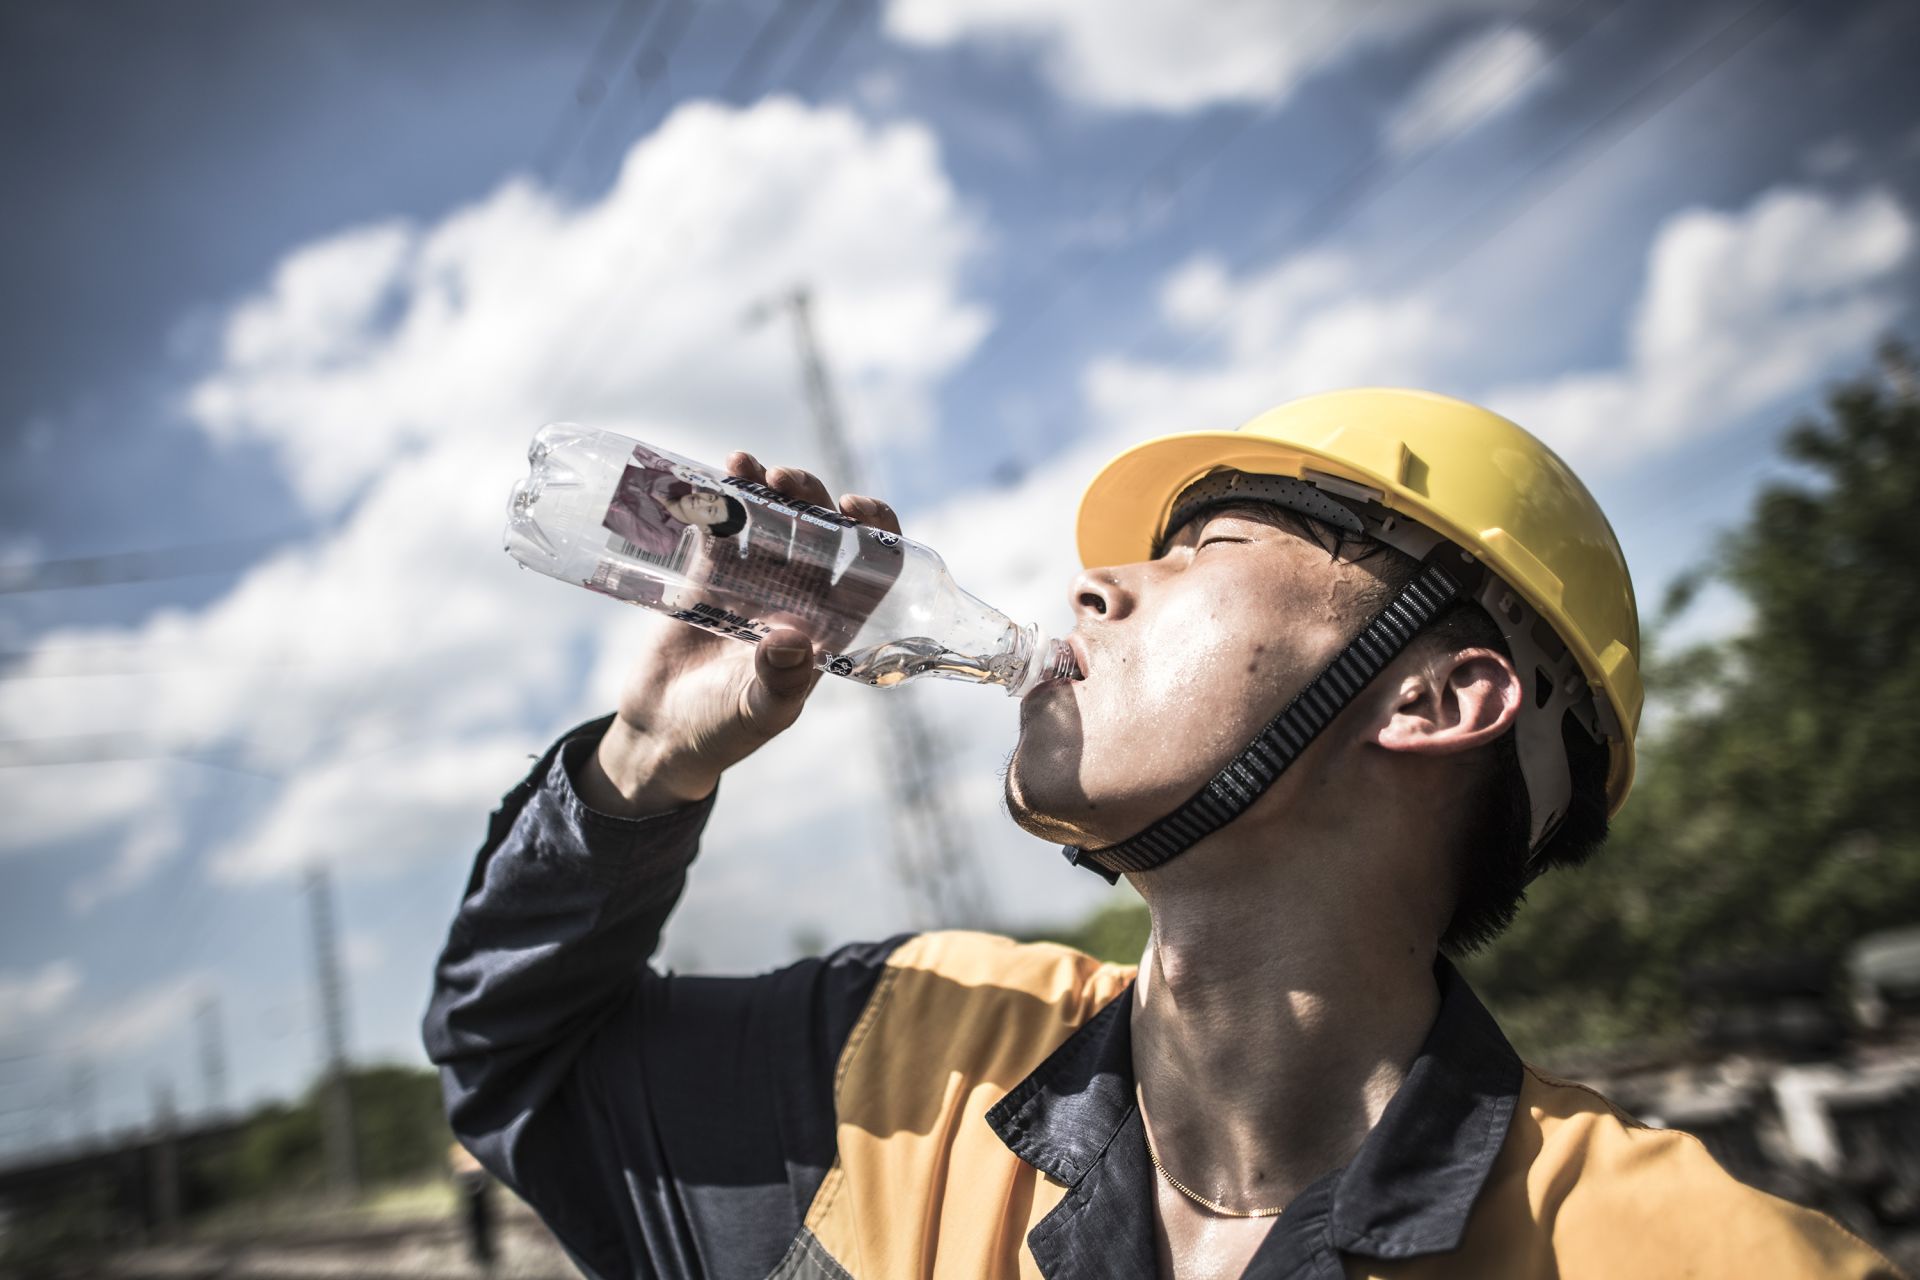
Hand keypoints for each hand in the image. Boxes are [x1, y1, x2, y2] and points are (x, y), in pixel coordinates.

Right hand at [577, 453, 902, 817]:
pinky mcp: (712, 575)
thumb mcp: (759, 712)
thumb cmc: (724, 730)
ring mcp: (756, 582)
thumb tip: (793, 639)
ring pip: (776, 521)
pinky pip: (723, 527)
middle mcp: (800, 598)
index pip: (873, 572)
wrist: (661, 730)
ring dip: (769, 489)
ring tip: (748, 466)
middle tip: (785, 480)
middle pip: (823, 533)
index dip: (876, 533)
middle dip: (812, 498)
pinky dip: (722, 498)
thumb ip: (781, 682)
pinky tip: (718, 473)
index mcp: (830, 628)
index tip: (855, 507)